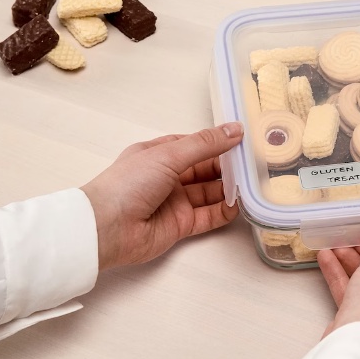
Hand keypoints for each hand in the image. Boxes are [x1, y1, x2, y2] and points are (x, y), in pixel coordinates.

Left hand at [81, 122, 243, 270]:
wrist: (106, 229)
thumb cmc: (128, 184)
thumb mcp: (168, 155)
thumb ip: (205, 144)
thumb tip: (235, 130)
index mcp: (160, 154)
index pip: (196, 145)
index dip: (218, 142)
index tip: (243, 139)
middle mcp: (168, 176)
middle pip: (205, 169)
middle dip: (227, 166)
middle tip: (253, 162)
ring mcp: (174, 201)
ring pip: (209, 192)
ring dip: (228, 188)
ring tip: (252, 183)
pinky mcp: (179, 225)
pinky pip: (207, 216)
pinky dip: (223, 211)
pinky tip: (239, 205)